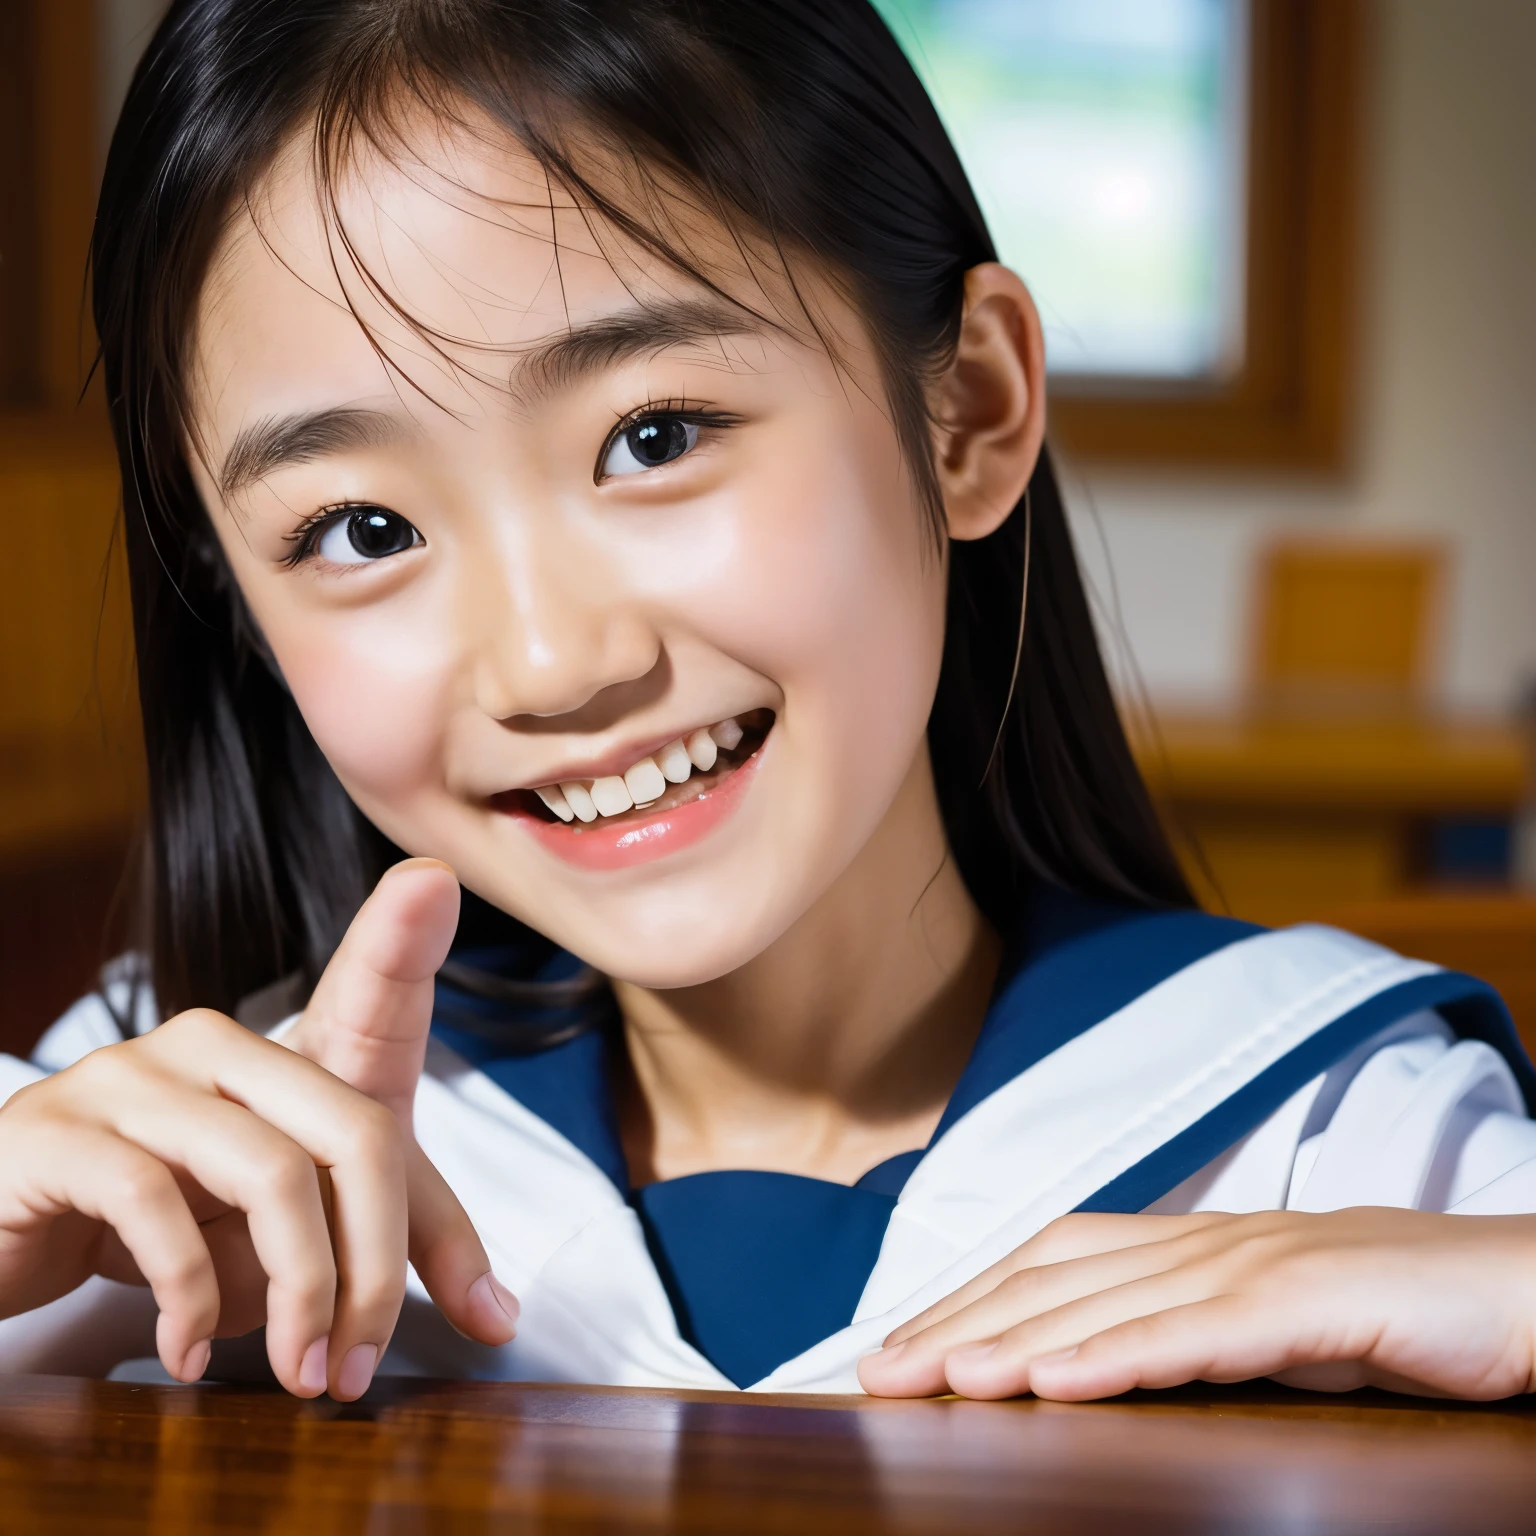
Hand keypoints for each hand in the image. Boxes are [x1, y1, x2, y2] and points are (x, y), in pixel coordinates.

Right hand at [0, 860, 514, 1398]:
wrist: (11, 1241)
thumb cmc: (174, 1223)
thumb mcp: (292, 1234)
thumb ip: (392, 1253)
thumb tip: (500, 1320)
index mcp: (284, 1054)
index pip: (367, 989)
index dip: (400, 935)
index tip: (435, 881)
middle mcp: (216, 1043)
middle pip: (355, 1131)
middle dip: (377, 1266)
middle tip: (359, 1363)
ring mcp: (132, 1075)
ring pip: (268, 1174)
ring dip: (295, 1296)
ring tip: (296, 1371)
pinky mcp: (59, 1131)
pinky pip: (156, 1207)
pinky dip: (188, 1300)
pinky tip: (185, 1351)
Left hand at [857, 1209, 1535, 1401]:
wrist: (1520, 1284)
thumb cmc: (1398, 1308)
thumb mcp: (1270, 1319)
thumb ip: (1189, 1329)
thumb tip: (1097, 1361)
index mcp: (1191, 1243)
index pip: (1050, 1261)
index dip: (966, 1296)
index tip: (895, 1344)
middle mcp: (1205, 1242)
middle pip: (1053, 1276)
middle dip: (956, 1321)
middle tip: (872, 1369)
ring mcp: (1253, 1265)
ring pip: (1105, 1302)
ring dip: (1011, 1340)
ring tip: (933, 1376)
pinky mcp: (1308, 1302)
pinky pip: (1196, 1333)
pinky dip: (1117, 1354)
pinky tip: (1055, 1380)